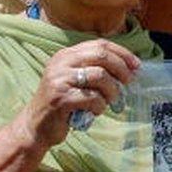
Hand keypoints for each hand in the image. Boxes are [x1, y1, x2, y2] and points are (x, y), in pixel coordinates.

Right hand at [21, 39, 139, 147]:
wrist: (35, 126)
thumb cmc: (63, 103)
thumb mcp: (77, 79)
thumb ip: (97, 69)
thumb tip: (131, 67)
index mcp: (66, 55)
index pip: (100, 45)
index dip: (122, 54)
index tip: (137, 66)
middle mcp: (60, 63)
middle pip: (102, 56)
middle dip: (121, 69)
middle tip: (129, 82)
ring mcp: (59, 80)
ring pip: (100, 76)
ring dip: (112, 91)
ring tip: (109, 101)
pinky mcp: (60, 99)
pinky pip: (93, 98)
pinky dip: (100, 106)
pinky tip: (95, 111)